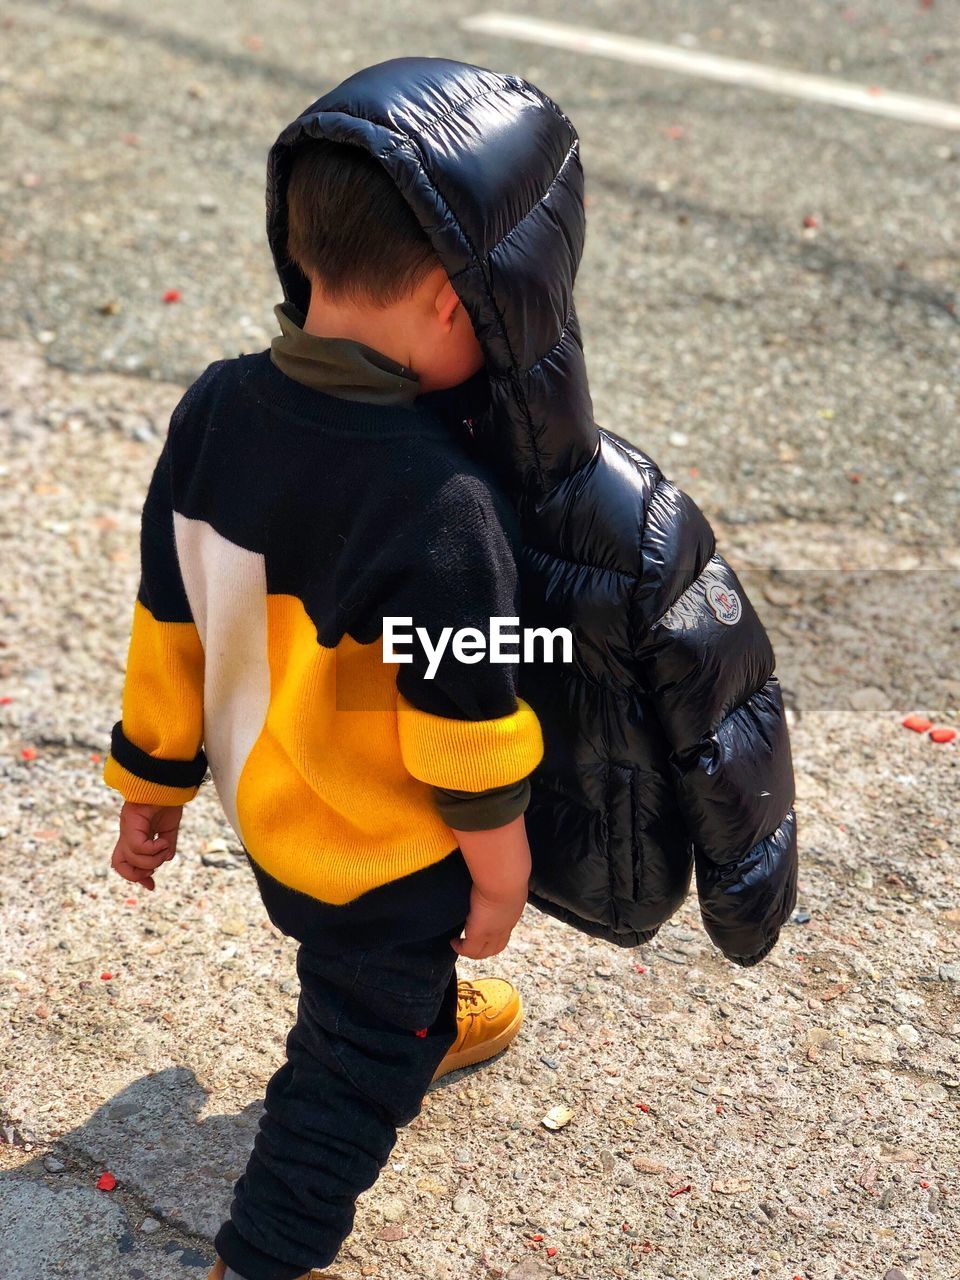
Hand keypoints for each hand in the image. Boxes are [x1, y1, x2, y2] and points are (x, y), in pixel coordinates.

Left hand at [110, 802, 181, 891]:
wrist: (169, 780)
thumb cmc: (169, 800)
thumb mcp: (169, 829)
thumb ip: (166, 846)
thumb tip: (165, 860)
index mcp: (133, 835)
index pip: (124, 863)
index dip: (135, 877)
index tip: (151, 885)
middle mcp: (126, 832)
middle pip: (118, 864)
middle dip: (136, 874)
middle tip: (154, 868)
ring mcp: (127, 826)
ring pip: (130, 857)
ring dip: (151, 860)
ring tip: (165, 848)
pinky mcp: (130, 820)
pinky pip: (137, 845)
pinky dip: (152, 849)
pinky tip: (164, 842)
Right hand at [448, 813, 531, 958]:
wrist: (505, 878)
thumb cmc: (507, 867)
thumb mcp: (506, 867)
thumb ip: (501, 860)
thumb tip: (497, 847)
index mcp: (513, 907)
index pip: (506, 923)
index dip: (497, 928)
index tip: (486, 924)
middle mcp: (506, 923)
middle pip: (499, 944)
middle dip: (487, 945)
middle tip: (472, 941)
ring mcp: (494, 932)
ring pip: (486, 950)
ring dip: (475, 950)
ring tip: (460, 943)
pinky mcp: (479, 935)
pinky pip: (470, 950)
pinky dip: (462, 949)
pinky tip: (453, 942)